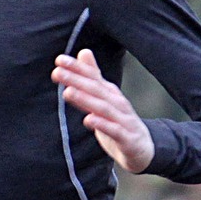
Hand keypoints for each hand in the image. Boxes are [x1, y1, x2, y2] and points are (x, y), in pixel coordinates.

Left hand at [52, 49, 153, 172]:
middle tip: (57, 72)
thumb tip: (83, 51)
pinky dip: (101, 124)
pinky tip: (88, 120)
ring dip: (85, 99)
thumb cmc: (119, 121)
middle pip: (96, 89)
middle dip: (76, 80)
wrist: (143, 148)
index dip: (77, 68)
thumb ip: (93, 77)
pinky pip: (113, 130)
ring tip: (67, 92)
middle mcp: (117, 103)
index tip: (59, 60)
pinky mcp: (127, 138)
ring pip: (103, 108)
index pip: (92, 77)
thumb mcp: (105, 98)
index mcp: (110, 93)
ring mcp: (123, 120)